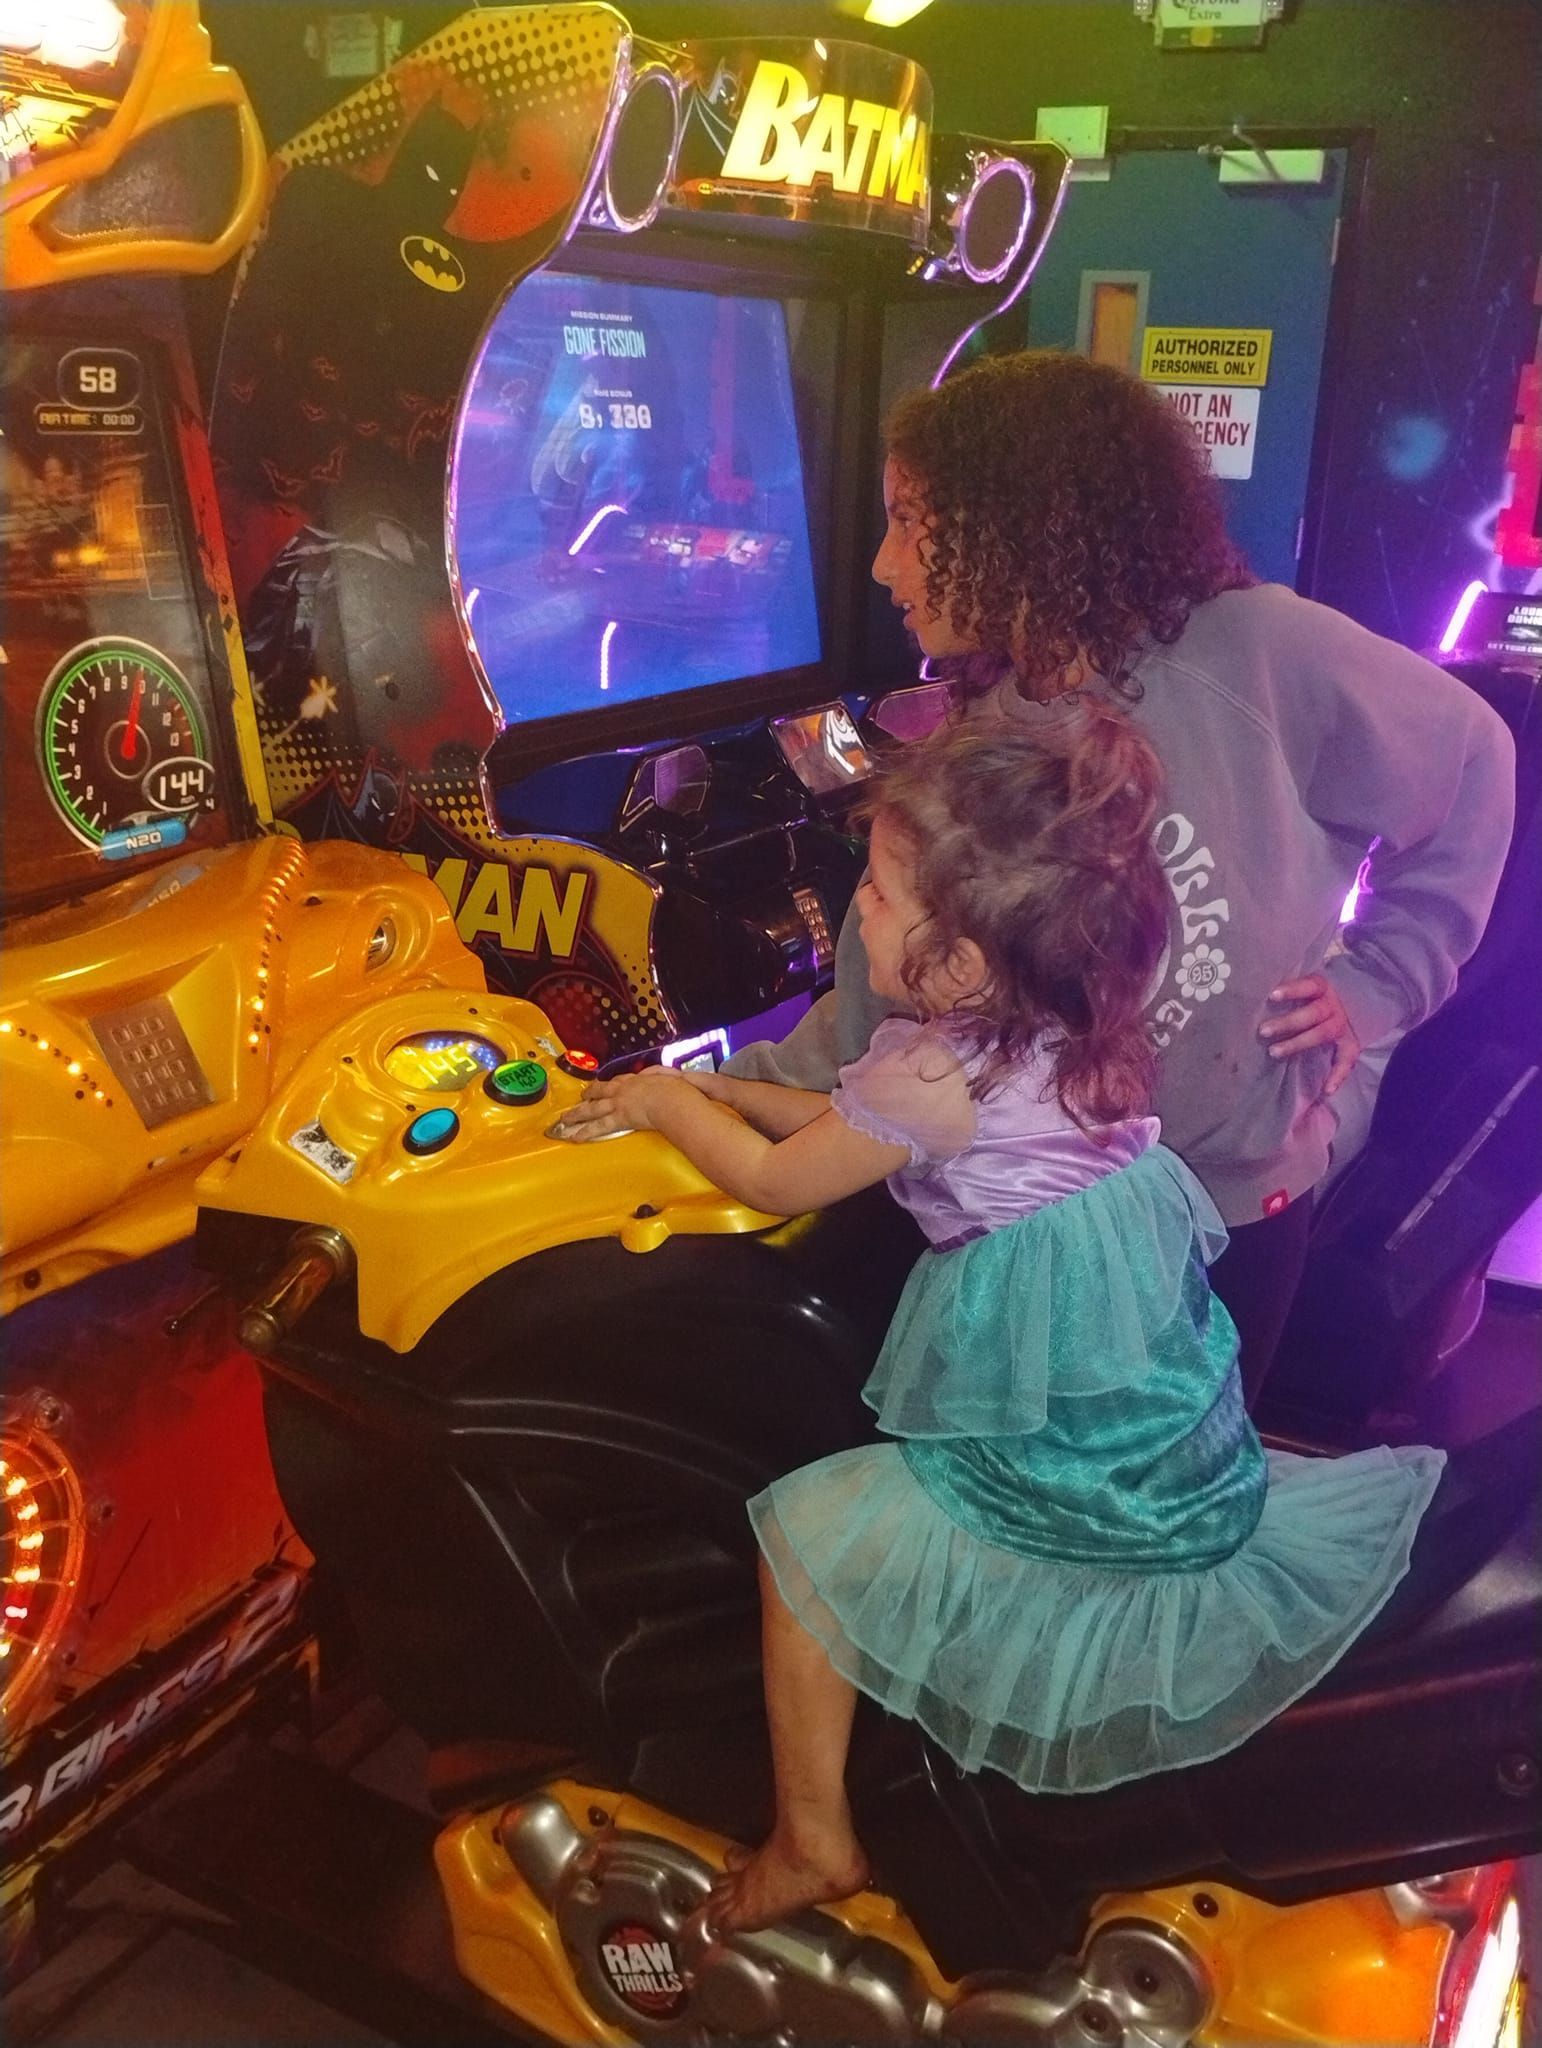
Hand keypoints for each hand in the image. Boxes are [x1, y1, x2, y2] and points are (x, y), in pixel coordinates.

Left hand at [547, 1065, 710, 1141]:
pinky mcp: (618, 1118)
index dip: (609, 1084)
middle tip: (580, 1098)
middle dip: (588, 1094)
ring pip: (593, 1108)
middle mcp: (623, 1090)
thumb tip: (670, 1078)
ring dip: (577, 1113)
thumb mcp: (672, 1076)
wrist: (671, 1097)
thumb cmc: (675, 1088)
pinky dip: (585, 1131)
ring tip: (565, 1119)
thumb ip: (666, 1077)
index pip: (619, 1081)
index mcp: (636, 1080)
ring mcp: (618, 1103)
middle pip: (600, 1091)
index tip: (603, 1086)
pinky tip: (575, 1136)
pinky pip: (598, 1126)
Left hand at [1259, 974, 1361, 1097]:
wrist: (1341, 1013)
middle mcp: (1333, 1007)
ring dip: (1298, 1043)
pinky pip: (1347, 1060)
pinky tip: (1327, 1089)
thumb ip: (1282, 996)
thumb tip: (1249, 998)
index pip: (1309, 985)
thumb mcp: (1301, 994)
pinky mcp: (1350, 1045)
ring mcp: (1342, 1026)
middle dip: (1288, 1022)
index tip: (1271, 996)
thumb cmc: (1307, 1003)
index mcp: (1322, 989)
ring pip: (1323, 1033)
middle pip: (1313, 1012)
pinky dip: (1339, 1075)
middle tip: (1263, 1031)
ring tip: (1274, 1052)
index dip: (1293, 990)